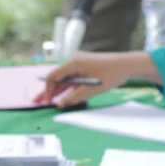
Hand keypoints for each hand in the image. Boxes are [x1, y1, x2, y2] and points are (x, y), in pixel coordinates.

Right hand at [33, 51, 160, 107]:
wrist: (128, 65)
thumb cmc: (111, 74)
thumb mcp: (91, 89)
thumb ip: (74, 97)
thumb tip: (60, 105)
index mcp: (74, 62)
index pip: (53, 76)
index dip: (48, 90)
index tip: (48, 102)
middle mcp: (74, 60)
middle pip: (57, 78)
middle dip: (48, 91)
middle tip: (36, 101)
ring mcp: (80, 63)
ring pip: (66, 79)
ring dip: (59, 90)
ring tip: (47, 100)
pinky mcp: (86, 66)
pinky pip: (74, 78)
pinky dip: (70, 87)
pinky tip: (63, 97)